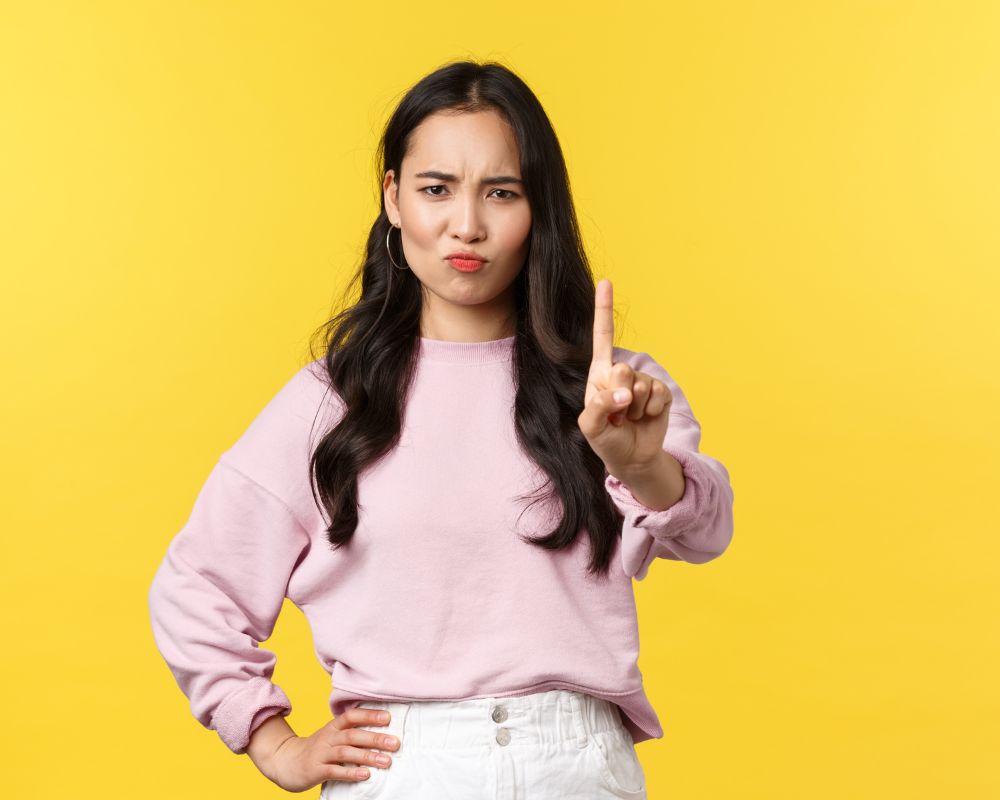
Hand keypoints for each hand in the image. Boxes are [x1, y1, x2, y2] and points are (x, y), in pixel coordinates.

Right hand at [261, 708, 398, 792]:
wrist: (285, 761)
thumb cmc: (317, 749)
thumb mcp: (331, 735)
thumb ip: (350, 732)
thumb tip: (381, 732)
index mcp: (332, 727)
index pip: (351, 716)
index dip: (369, 715)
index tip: (388, 718)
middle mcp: (327, 737)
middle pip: (352, 735)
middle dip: (375, 738)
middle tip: (395, 743)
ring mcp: (320, 754)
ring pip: (346, 752)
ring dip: (367, 756)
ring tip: (386, 761)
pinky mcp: (315, 770)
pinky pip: (334, 771)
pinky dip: (350, 772)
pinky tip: (365, 775)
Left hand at [578, 279, 672, 479]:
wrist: (632, 458)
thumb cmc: (606, 440)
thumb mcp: (592, 426)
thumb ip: (601, 407)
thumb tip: (624, 395)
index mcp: (599, 373)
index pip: (602, 337)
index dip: (603, 309)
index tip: (606, 282)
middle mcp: (620, 373)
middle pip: (622, 369)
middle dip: (619, 396)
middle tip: (617, 414)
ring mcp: (641, 382)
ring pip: (641, 386)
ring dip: (635, 409)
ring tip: (629, 419)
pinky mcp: (660, 393)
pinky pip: (658, 395)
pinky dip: (651, 411)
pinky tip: (645, 418)